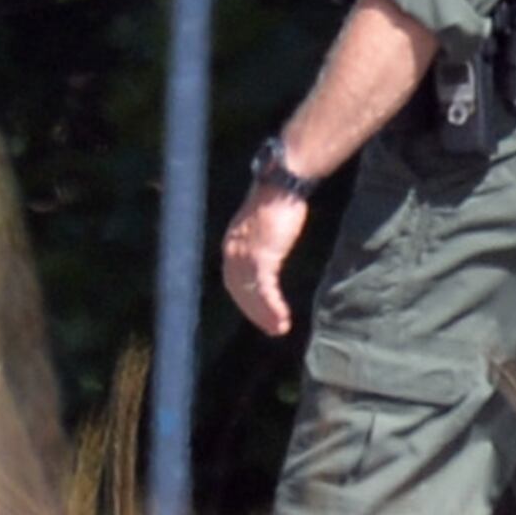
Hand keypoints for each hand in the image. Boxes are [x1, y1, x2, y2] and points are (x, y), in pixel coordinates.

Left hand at [222, 186, 310, 337]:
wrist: (283, 184)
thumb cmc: (279, 199)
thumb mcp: (264, 223)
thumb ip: (262, 239)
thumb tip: (270, 247)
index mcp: (232, 243)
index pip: (233, 280)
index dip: (245, 299)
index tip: (259, 313)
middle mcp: (233, 251)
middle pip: (239, 291)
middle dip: (253, 313)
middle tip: (269, 329)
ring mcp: (245, 255)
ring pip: (251, 294)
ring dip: (264, 315)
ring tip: (278, 329)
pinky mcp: (261, 257)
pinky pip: (264, 290)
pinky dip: (272, 307)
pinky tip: (283, 318)